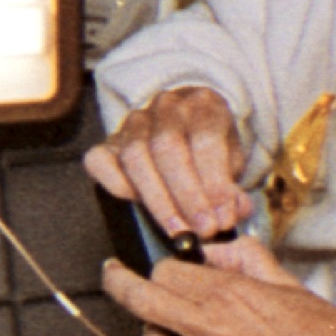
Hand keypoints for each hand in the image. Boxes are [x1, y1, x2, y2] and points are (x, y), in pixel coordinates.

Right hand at [86, 83, 252, 246]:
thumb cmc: (209, 150)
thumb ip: (234, 188)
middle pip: (168, 147)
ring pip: (136, 156)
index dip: (214, 183)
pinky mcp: (109, 140)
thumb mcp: (232, 162)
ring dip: (158, 200)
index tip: (223, 219)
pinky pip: (101, 160)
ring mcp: (134, 122)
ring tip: (179, 231)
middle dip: (187, 196)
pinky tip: (136, 205)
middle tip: (202, 230)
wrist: (186, 128)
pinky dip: (116, 184)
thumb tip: (233, 212)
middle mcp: (166, 106)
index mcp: (203, 105)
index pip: (205, 140)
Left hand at [103, 236, 335, 335]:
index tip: (157, 269)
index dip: (161, 268)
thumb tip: (218, 249)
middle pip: (142, 304)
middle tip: (115, 279)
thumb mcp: (292, 286)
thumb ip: (249, 261)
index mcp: (231, 296)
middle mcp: (213, 333)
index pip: (164, 272)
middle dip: (122, 286)